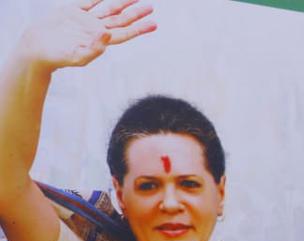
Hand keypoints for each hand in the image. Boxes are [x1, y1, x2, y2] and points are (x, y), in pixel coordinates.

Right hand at [18, 1, 155, 72]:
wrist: (35, 48)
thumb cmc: (57, 57)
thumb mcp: (77, 56)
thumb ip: (94, 47)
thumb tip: (108, 34)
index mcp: (100, 41)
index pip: (125, 34)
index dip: (140, 29)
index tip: (154, 23)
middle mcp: (96, 30)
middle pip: (121, 20)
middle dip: (136, 13)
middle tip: (151, 6)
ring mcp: (85, 20)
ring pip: (108, 9)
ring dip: (123, 3)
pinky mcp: (72, 12)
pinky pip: (90, 1)